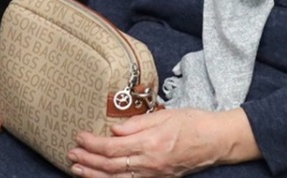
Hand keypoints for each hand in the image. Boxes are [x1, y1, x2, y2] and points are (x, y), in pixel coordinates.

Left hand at [70, 108, 256, 177]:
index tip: (79, 137)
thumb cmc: (193, 123)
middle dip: (88, 160)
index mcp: (150, 143)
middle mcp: (149, 162)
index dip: (92, 144)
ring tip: (77, 169)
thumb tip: (114, 129)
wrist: (216, 141)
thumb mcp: (164, 115)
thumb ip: (137, 123)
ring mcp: (153, 174)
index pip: (113, 146)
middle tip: (71, 154)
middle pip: (110, 165)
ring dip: (94, 175)